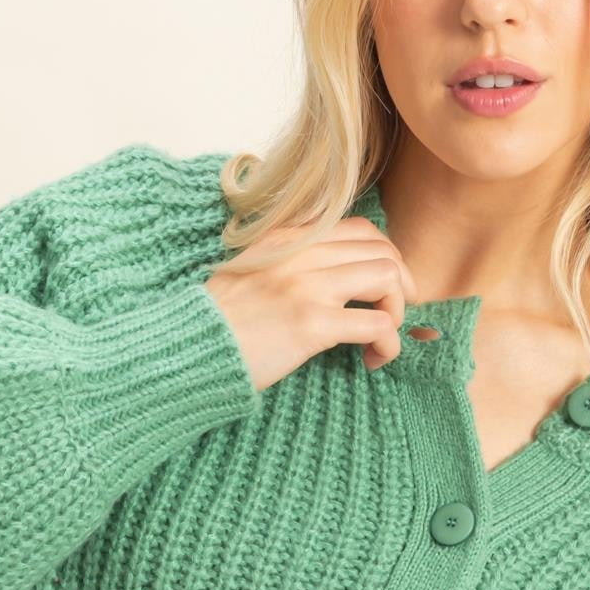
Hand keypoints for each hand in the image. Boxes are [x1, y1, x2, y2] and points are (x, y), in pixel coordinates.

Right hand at [203, 216, 418, 393]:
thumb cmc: (218, 324)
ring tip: (381, 340)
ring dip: (396, 313)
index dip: (385, 257)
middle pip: (382, 251)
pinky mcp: (312, 323)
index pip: (360, 229)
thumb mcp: (249, 272)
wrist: (188, 351)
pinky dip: (389, 344)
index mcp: (287, 237)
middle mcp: (300, 252)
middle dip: (400, 284)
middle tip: (392, 314)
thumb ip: (286, 262)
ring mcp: (307, 285)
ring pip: (387, 279)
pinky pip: (379, 325)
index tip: (383, 288)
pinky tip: (374, 359)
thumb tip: (329, 278)